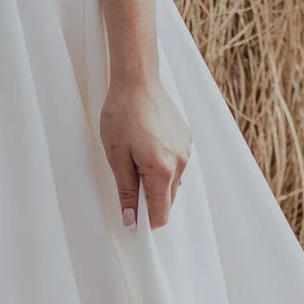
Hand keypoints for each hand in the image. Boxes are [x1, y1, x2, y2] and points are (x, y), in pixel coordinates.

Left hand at [100, 70, 189, 231]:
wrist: (137, 81)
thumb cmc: (122, 114)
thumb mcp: (116, 156)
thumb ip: (127, 191)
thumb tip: (131, 219)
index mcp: (162, 169)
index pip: (161, 213)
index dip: (146, 222)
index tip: (132, 221)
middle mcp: (180, 162)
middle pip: (168, 200)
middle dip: (150, 201)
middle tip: (128, 185)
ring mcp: (186, 150)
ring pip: (172, 182)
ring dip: (156, 181)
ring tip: (135, 159)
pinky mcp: (186, 139)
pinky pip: (176, 164)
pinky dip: (163, 165)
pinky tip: (146, 148)